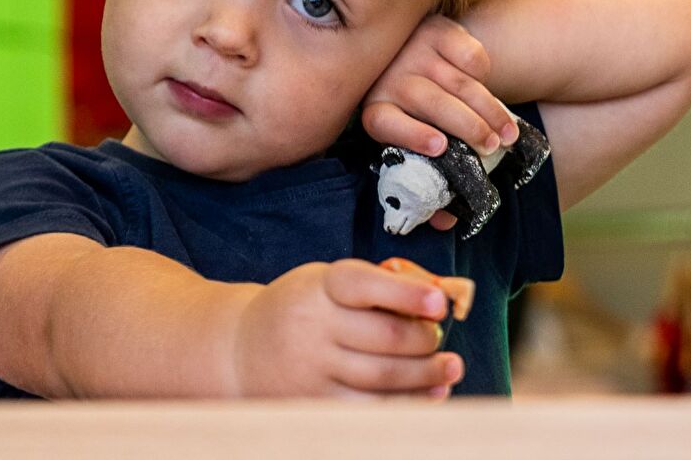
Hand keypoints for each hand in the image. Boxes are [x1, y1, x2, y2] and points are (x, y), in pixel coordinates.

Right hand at [229, 260, 464, 398]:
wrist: (240, 350)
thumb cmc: (299, 310)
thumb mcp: (323, 282)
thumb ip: (373, 286)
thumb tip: (435, 299)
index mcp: (317, 287)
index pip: (362, 284)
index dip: (405, 294)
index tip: (438, 303)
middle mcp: (312, 327)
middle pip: (385, 337)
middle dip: (425, 339)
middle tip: (438, 337)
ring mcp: (313, 369)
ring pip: (383, 377)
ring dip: (427, 374)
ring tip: (450, 367)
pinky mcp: (316, 401)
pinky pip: (372, 407)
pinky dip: (409, 402)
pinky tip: (430, 393)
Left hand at [362, 15, 519, 230]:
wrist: (419, 60)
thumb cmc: (420, 118)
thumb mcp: (417, 145)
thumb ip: (429, 180)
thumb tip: (447, 223)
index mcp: (376, 110)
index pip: (384, 122)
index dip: (410, 135)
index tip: (439, 148)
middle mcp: (388, 76)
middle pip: (430, 102)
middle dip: (467, 127)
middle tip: (491, 148)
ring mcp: (412, 50)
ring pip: (457, 82)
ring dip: (487, 109)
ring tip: (506, 134)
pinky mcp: (436, 29)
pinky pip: (469, 53)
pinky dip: (482, 70)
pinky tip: (485, 86)